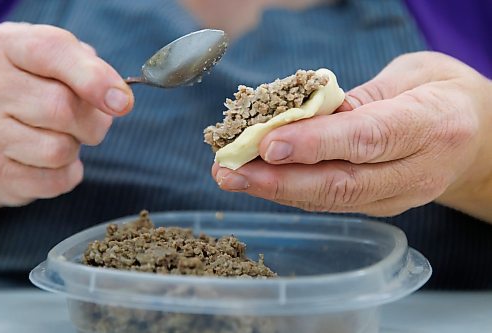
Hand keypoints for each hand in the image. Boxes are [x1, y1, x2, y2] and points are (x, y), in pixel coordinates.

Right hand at [0, 22, 133, 208]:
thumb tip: (117, 96)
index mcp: (8, 47)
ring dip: (74, 148)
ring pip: (60, 149)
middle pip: (63, 108)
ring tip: (56, 136)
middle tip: (86, 120)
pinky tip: (49, 160)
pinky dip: (65, 174)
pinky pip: (54, 181)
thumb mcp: (44, 60)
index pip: (52, 52)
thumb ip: (81, 65)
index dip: (94, 79)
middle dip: (92, 121)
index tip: (122, 102)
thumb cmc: (26, 86)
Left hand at [213, 52, 491, 221]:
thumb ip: (361, 98)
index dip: (315, 144)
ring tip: (231, 176)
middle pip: (341, 184)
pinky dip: (290, 192)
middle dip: (278, 181)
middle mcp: (415, 172)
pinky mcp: (379, 205)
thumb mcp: (413, 75)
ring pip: (330, 200)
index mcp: (432, 126)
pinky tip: (258, 181)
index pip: (367, 139)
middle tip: (229, 170)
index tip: (267, 144)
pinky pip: (331, 201)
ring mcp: (397, 197)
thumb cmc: (443, 96)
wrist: (479, 139)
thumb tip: (303, 118)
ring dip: (275, 191)